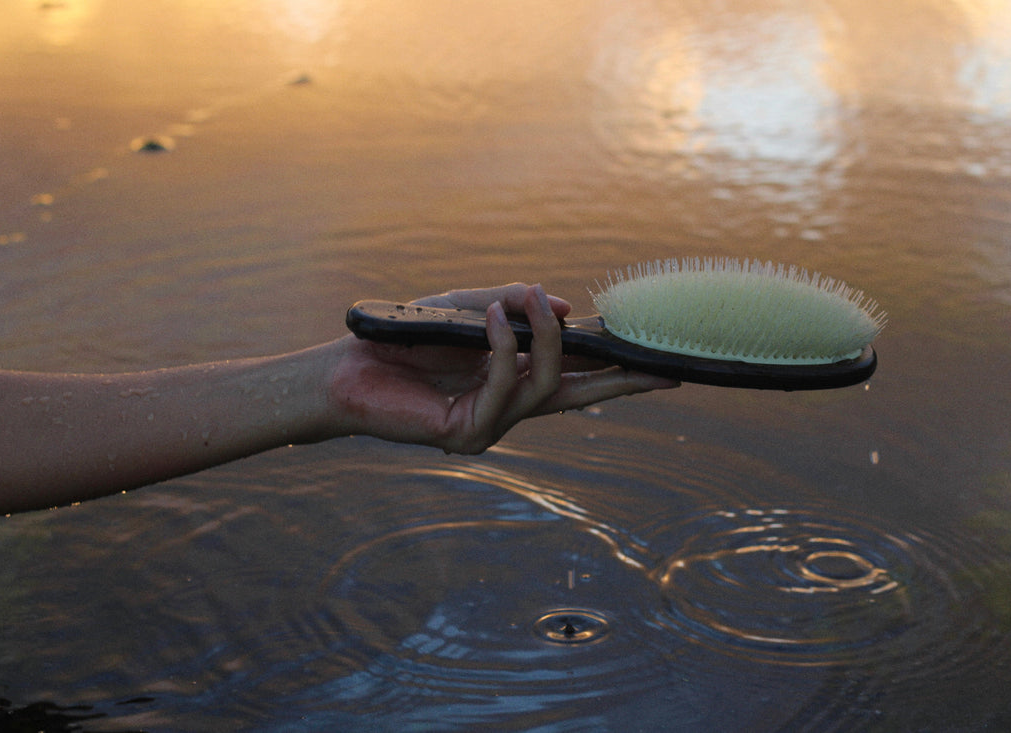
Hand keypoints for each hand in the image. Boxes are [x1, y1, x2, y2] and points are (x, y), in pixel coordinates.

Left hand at [328, 283, 678, 452]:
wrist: (345, 369)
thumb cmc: (402, 339)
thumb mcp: (464, 310)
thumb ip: (511, 308)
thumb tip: (566, 308)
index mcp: (511, 379)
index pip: (574, 374)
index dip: (615, 365)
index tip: (658, 357)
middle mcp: (508, 407)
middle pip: (580, 396)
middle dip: (624, 382)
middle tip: (665, 369)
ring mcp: (491, 424)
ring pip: (547, 385)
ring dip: (544, 336)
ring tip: (523, 299)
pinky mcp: (467, 433)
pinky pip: (504, 384)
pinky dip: (502, 346)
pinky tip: (491, 317)